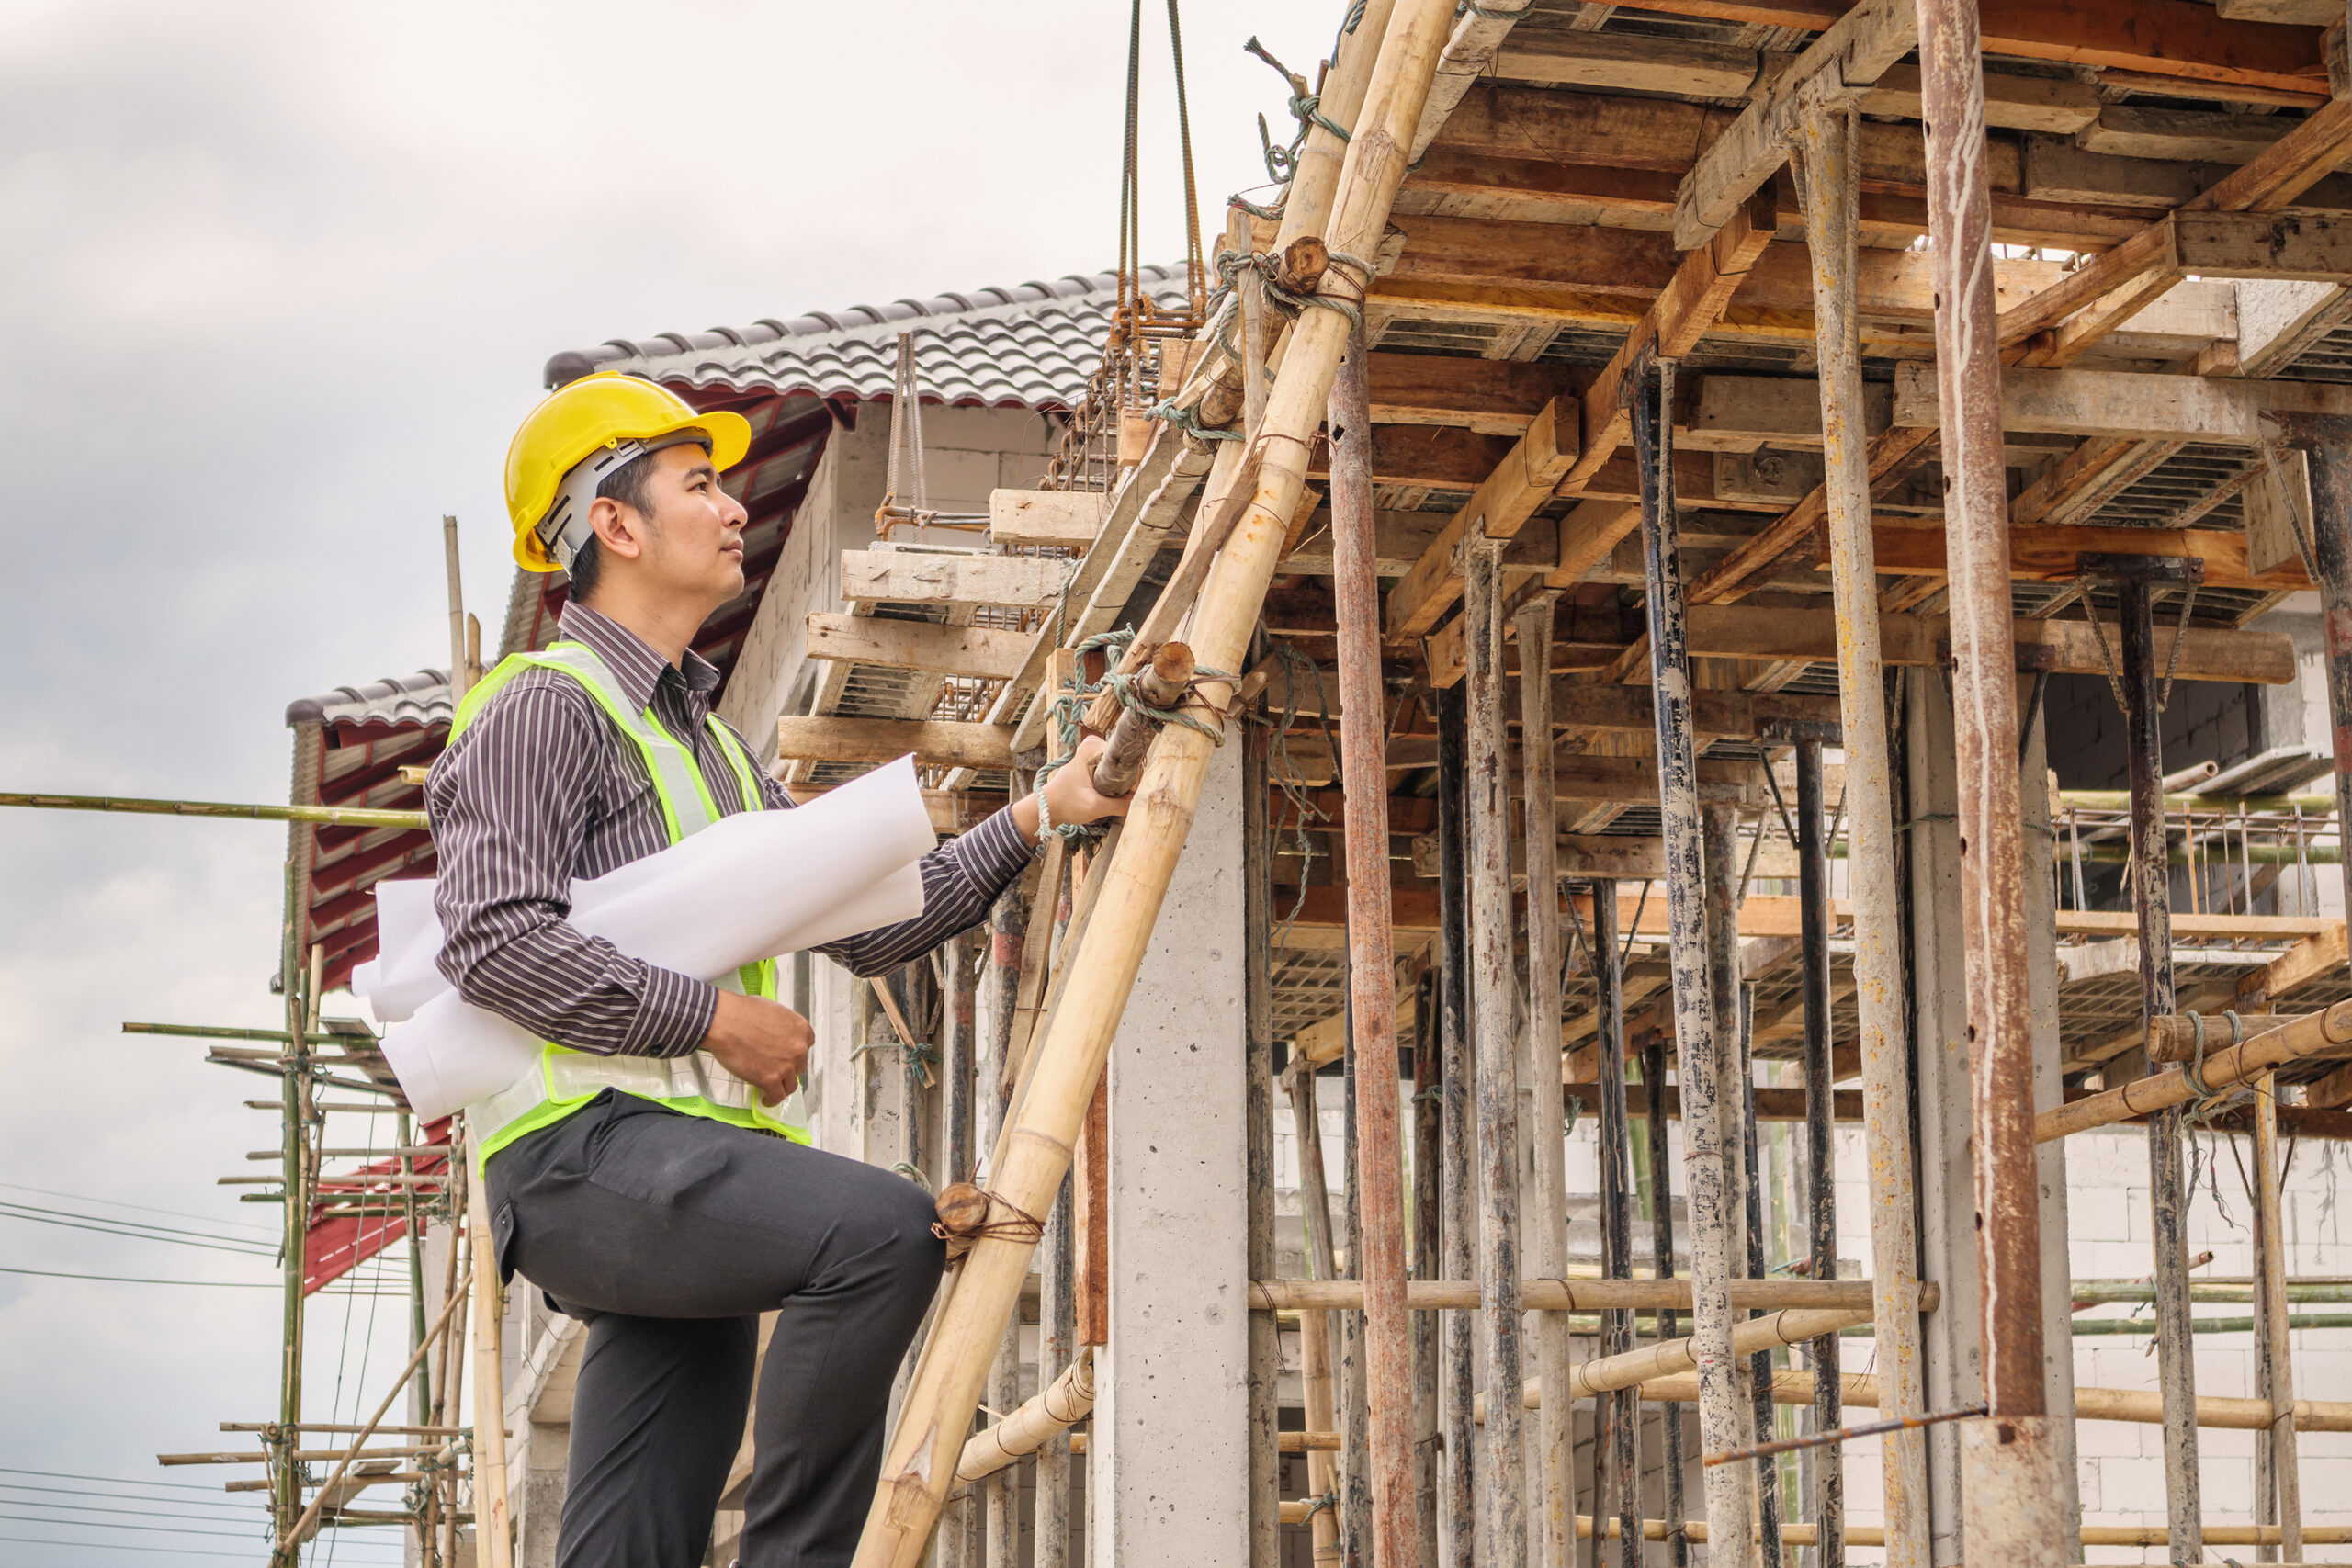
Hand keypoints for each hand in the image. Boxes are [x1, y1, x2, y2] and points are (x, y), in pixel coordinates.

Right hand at [701, 990, 813, 1106]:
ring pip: (790, 1085)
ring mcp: (786, 1065)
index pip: (807, 1045)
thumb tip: (778, 1034)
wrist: (723, 1021)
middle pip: (799, 1066)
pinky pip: (777, 1096)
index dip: (795, 1053)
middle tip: (776, 1071)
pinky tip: (766, 1099)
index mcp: (800, 1028)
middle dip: (788, 1069)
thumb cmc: (741, 1012)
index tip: (789, 1057)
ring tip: (773, 1089)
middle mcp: (798, 1047)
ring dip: (781, 1087)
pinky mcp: (770, 1079)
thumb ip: (781, 1025)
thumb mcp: (772, 1010)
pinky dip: (771, 1100)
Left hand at [1013, 733, 1133, 843]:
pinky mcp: (1093, 760)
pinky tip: (1108, 795)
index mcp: (1093, 746)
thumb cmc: (1066, 804)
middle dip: (1126, 781)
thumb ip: (1121, 805)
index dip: (1132, 777)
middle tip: (1120, 799)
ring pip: (1120, 767)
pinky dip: (1114, 783)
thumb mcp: (1096, 807)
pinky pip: (1113, 770)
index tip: (1130, 793)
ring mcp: (1093, 751)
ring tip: (1111, 798)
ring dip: (1121, 784)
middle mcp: (1094, 743)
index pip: (1126, 758)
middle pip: (1124, 762)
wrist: (1047, 808)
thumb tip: (1141, 802)